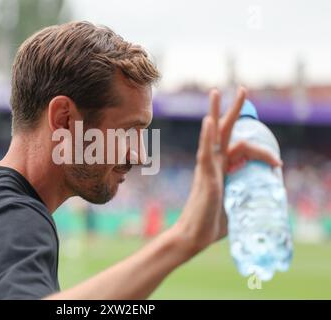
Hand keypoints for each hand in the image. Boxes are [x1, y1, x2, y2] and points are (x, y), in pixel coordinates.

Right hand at [174, 87, 281, 254]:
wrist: (194, 236)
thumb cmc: (212, 224)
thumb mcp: (236, 205)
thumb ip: (244, 195)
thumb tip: (261, 200)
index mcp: (221, 169)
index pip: (242, 148)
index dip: (263, 151)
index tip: (279, 164)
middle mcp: (213, 164)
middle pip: (223, 131)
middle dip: (232, 110)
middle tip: (241, 89)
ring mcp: (207, 169)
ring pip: (212, 136)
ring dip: (215, 113)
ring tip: (216, 92)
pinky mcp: (205, 177)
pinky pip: (205, 153)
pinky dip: (207, 136)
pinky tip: (209, 121)